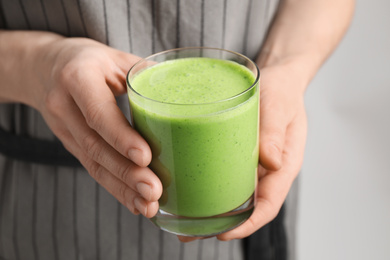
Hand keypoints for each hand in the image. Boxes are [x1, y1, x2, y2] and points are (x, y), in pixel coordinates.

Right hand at [29, 36, 161, 217]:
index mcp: (77, 77)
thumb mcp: (114, 58)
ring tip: (149, 205)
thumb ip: (144, 77)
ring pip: (93, 164)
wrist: (43, 68)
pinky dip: (115, 188)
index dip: (121, 137)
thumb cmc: (88, 60)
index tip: (146, 157)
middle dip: (126, 173)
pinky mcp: (69, 144)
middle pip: (95, 146)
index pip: (98, 113)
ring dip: (122, 188)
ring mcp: (63, 129)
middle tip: (154, 191)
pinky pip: (92, 168)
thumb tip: (184, 98)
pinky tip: (135, 202)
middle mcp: (64, 106)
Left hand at [179, 59, 307, 241]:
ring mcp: (249, 163)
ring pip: (230, 194)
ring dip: (207, 210)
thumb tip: (271, 162)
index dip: (247, 224)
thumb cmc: (281, 91)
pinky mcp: (235, 153)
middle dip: (219, 224)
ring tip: (179, 220)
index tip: (224, 234)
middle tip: (189, 232)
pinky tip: (185, 188)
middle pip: (244, 206)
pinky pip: (221, 174)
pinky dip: (205, 186)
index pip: (268, 205)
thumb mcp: (280, 105)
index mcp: (282, 165)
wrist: (276, 78)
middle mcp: (265, 170)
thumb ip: (275, 130)